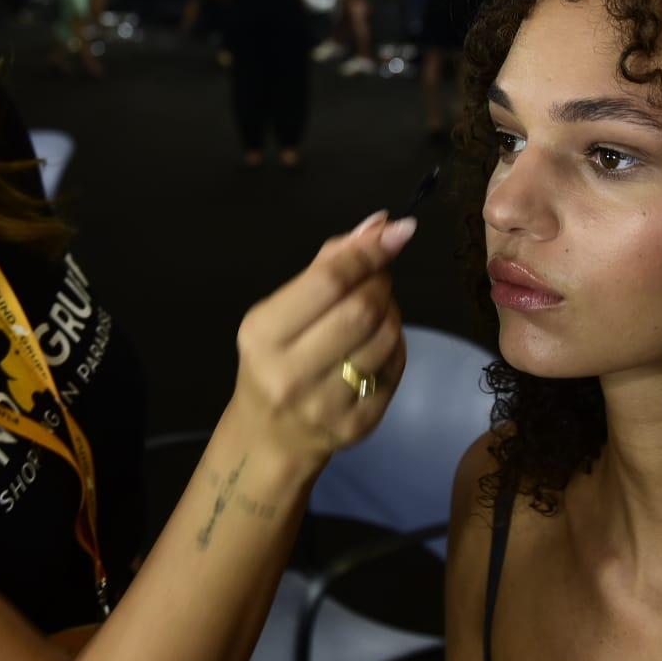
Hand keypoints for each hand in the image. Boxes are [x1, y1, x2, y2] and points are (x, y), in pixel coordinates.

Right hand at [231, 210, 414, 472]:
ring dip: (391, 312)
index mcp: (263, 334)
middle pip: (362, 309)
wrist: (271, 436)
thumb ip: (327, 265)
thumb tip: (380, 224)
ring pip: (385, 338)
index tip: (398, 231)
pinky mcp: (357, 425)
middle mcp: (290, 373)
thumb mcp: (280, 311)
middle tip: (377, 279)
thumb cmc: (275, 359)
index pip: (328, 282)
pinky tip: (377, 343)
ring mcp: (325, 405)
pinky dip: (395, 344)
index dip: (368, 252)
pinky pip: (395, 368)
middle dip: (380, 283)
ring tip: (376, 311)